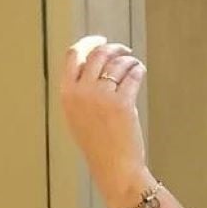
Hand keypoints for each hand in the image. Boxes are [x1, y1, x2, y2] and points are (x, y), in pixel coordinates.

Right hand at [60, 37, 149, 200]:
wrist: (113, 166)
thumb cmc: (98, 144)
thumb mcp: (78, 116)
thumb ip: (80, 90)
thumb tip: (94, 64)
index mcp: (67, 94)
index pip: (74, 56)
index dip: (89, 43)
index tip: (101, 41)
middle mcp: (82, 92)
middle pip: (98, 54)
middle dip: (113, 48)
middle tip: (124, 51)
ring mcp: (102, 97)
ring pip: (117, 63)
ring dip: (128, 59)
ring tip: (134, 64)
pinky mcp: (122, 103)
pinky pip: (132, 76)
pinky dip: (137, 69)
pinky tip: (139, 70)